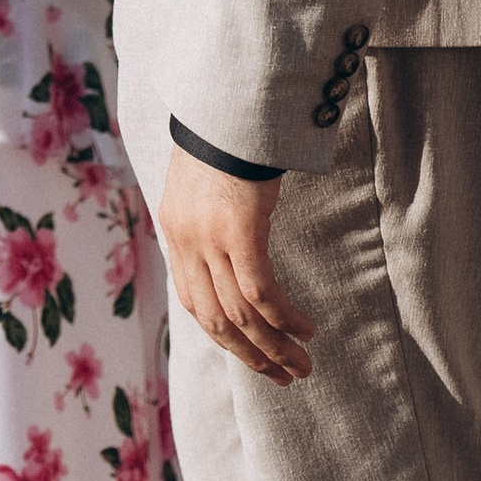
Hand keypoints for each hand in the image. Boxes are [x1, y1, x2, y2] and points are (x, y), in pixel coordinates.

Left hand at [155, 149, 314, 385]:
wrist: (225, 103)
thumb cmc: (223, 138)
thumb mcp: (204, 185)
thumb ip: (208, 220)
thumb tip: (226, 245)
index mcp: (176, 234)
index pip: (194, 303)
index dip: (224, 337)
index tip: (251, 356)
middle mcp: (186, 243)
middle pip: (216, 320)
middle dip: (251, 355)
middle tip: (282, 377)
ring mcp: (209, 239)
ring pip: (240, 314)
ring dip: (273, 347)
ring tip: (301, 366)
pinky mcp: (238, 231)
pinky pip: (260, 291)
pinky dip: (282, 317)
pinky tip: (304, 330)